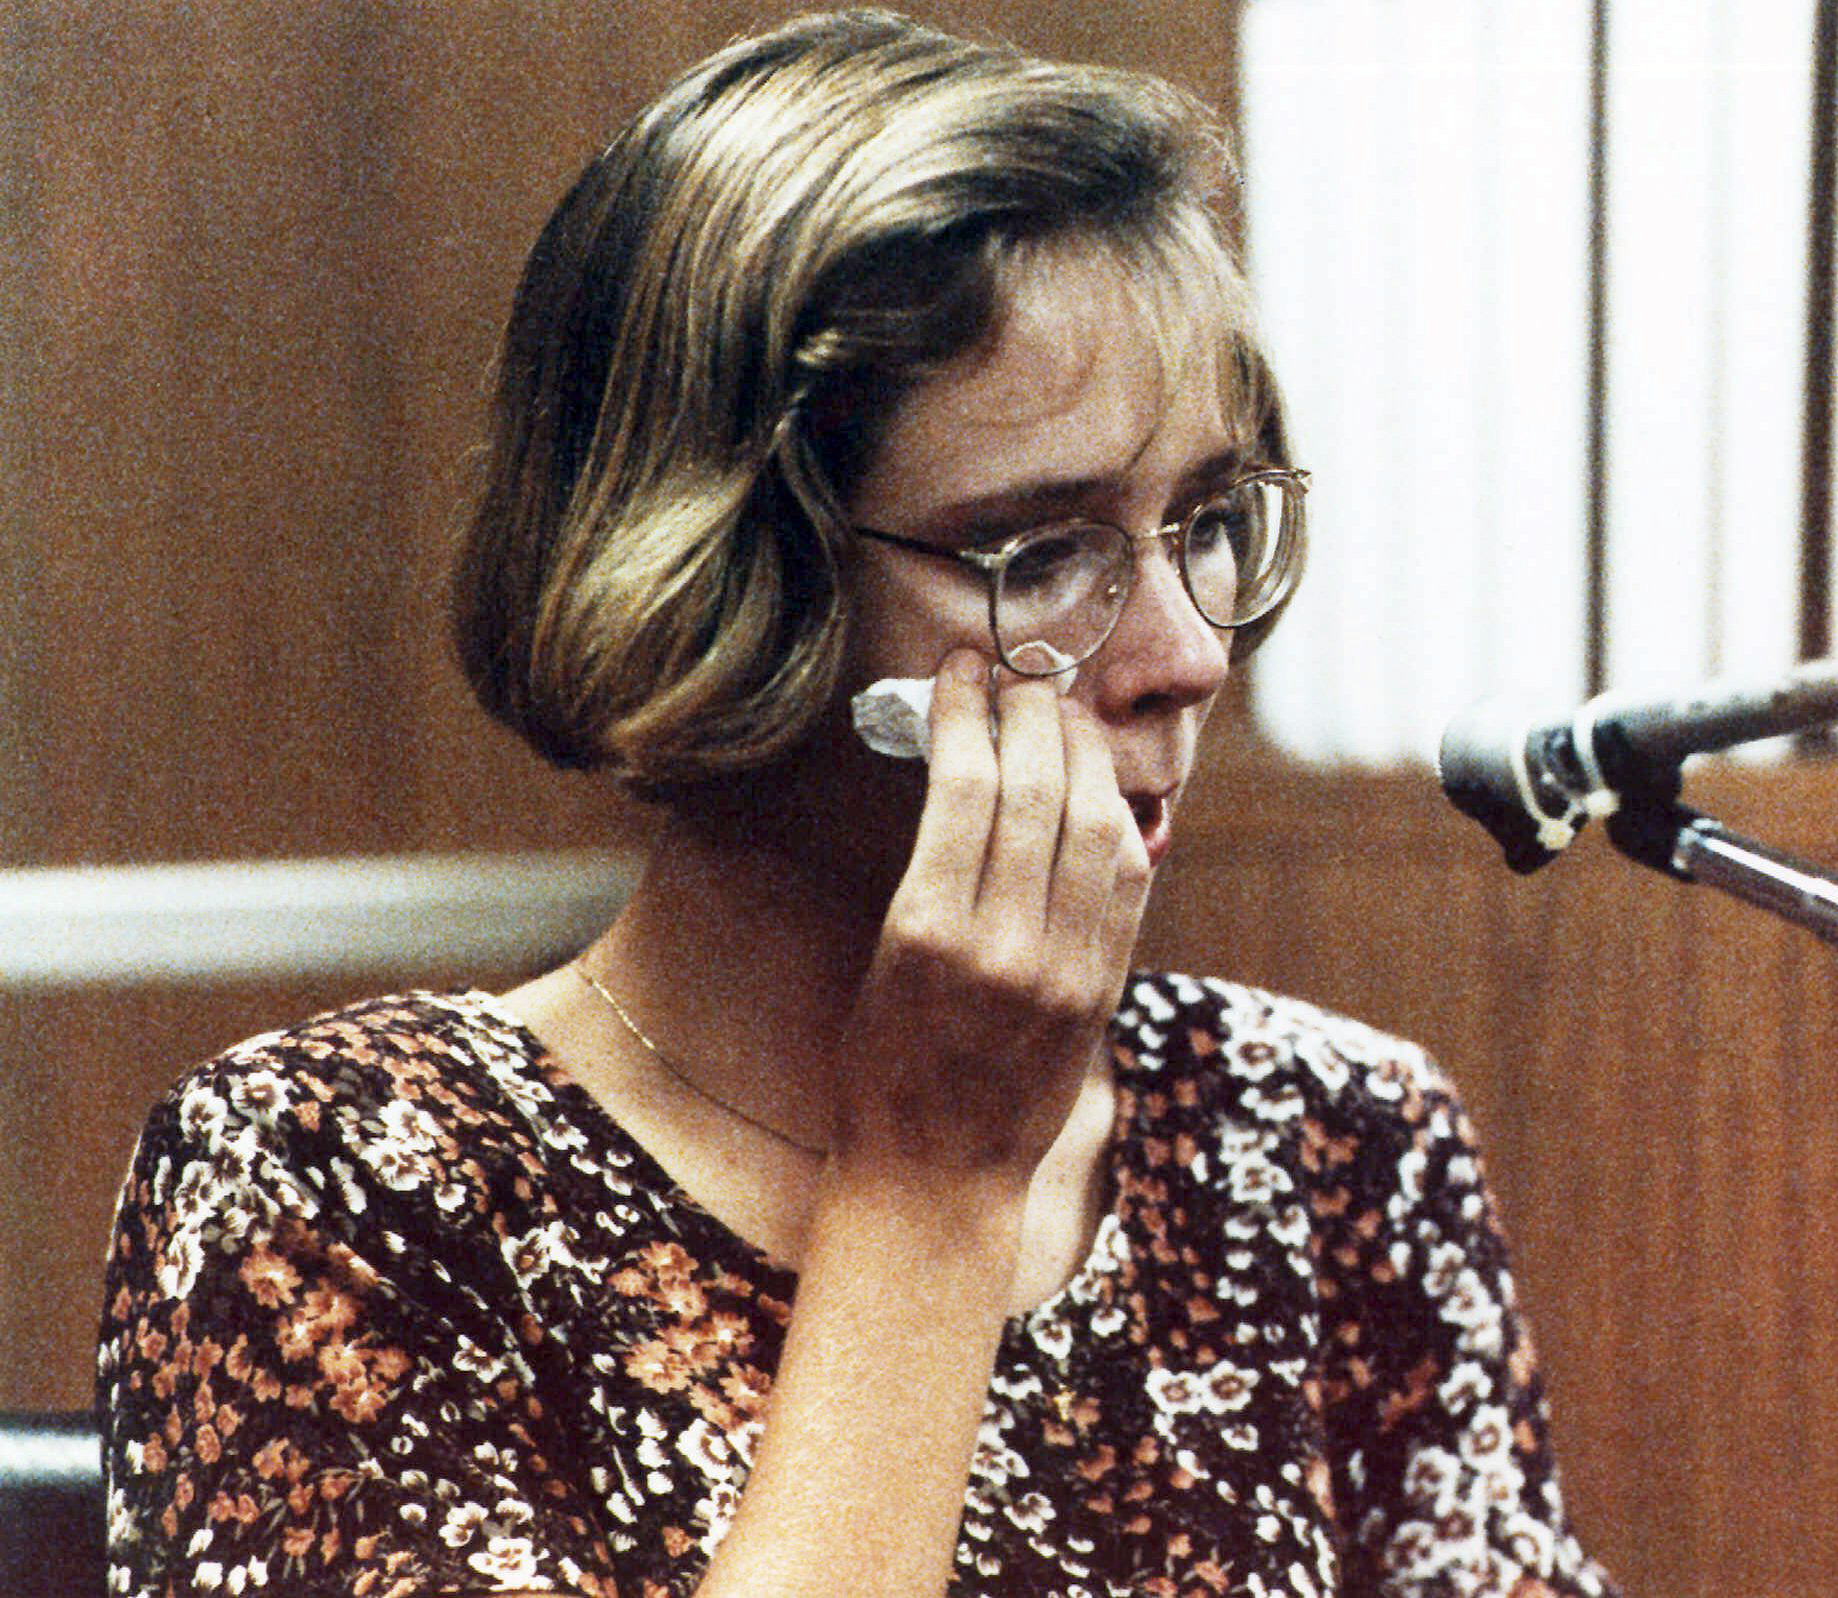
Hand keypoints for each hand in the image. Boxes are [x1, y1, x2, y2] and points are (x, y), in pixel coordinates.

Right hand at [828, 648, 1151, 1182]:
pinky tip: (1095, 787)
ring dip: (1082, 752)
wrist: (939, 1173)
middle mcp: (1007, 945)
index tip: (960, 670)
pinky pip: (1127, 877)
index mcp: (928, 932)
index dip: (967, 709)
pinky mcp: (1105, 986)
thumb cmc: (881, 1066)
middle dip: (1031, 712)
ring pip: (1097, 822)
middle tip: (1016, 677)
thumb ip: (929, 867)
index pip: (965, 786)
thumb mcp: (878, 959)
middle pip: (1040, 789)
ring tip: (1059, 715)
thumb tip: (966, 764)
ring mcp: (1068, 967)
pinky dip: (1116, 815)